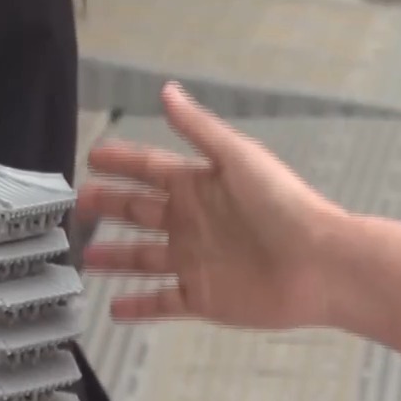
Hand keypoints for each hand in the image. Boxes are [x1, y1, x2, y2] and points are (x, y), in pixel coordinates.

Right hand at [78, 83, 349, 329]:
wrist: (320, 264)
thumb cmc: (286, 206)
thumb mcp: (237, 157)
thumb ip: (198, 128)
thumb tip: (168, 91)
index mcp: (199, 185)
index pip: (149, 169)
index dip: (121, 162)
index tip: (94, 157)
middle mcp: (192, 222)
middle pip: (138, 212)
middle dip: (109, 206)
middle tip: (80, 203)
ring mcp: (195, 261)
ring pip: (142, 258)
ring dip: (115, 258)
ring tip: (86, 257)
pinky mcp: (202, 297)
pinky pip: (161, 302)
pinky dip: (138, 306)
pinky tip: (115, 309)